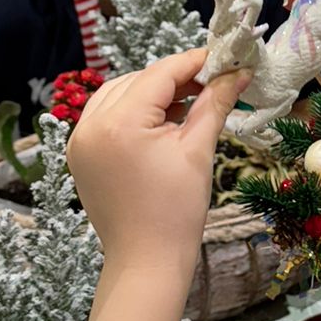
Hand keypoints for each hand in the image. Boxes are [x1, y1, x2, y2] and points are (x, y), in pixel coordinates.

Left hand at [69, 52, 249, 320]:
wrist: (146, 262)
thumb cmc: (177, 211)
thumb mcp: (198, 150)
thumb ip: (214, 103)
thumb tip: (239, 71)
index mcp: (119, 122)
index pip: (160, 74)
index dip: (196, 62)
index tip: (226, 59)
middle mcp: (90, 125)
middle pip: (138, 80)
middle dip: (176, 77)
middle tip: (214, 82)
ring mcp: (80, 140)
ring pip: (119, 94)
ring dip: (153, 92)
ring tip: (190, 102)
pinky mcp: (81, 155)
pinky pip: (106, 116)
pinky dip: (133, 111)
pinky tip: (162, 121)